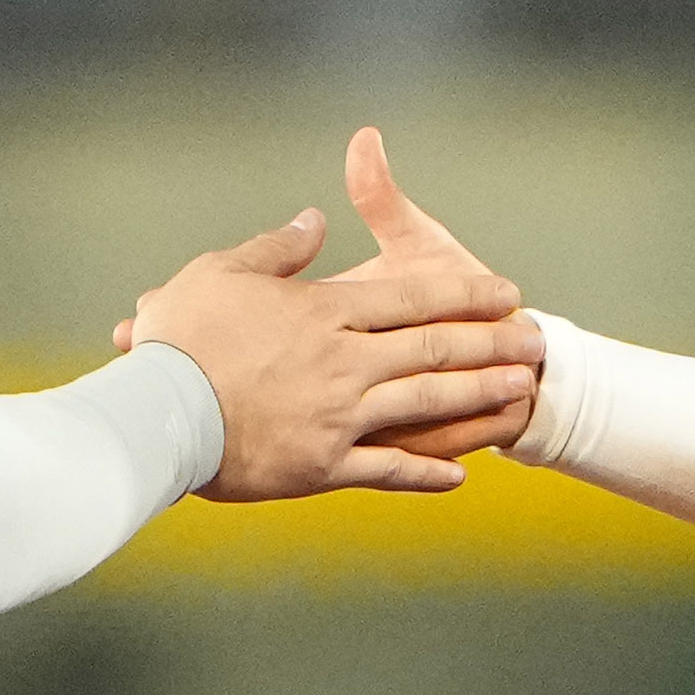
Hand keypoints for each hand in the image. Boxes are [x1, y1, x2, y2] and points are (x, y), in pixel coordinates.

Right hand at [127, 183, 537, 504]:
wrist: (156, 415)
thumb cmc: (179, 339)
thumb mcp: (222, 273)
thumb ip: (276, 247)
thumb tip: (314, 219)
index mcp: (325, 312)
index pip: (413, 298)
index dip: (466, 294)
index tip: (505, 292)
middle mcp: (345, 363)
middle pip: (435, 349)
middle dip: (493, 344)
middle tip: (538, 341)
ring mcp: (341, 418)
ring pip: (427, 405)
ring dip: (479, 398)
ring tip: (520, 394)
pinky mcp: (326, 466)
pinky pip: (389, 470)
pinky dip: (427, 472)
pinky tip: (460, 475)